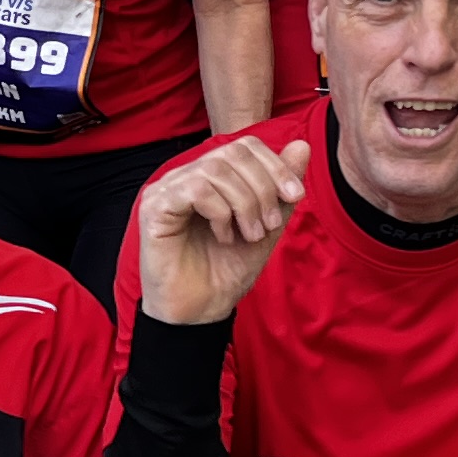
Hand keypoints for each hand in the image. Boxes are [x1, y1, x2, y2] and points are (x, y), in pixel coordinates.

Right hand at [135, 136, 306, 325]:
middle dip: (263, 187)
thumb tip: (302, 146)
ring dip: (245, 203)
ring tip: (250, 235)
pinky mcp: (155, 207)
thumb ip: (280, 189)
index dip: (275, 166)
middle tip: (270, 225)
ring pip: (216, 170)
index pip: (244, 146)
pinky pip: (196, 189)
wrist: (200, 310)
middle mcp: (185, 176)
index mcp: (209, 176)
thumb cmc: (225, 270)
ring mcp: (167, 189)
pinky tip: (224, 237)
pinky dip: (220, 213)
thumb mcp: (266, 226)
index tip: (296, 196)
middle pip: (233, 153)